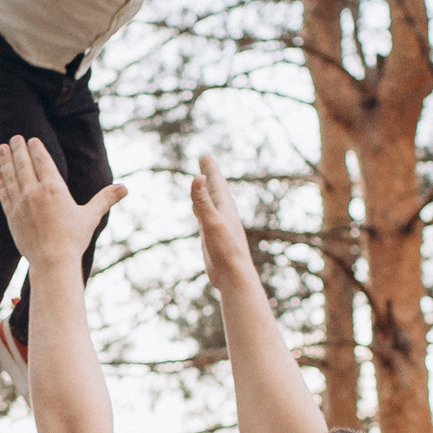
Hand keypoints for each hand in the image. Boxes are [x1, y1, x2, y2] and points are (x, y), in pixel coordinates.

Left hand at [0, 133, 125, 266]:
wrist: (52, 262)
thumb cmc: (73, 239)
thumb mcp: (91, 216)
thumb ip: (105, 199)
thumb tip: (125, 188)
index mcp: (54, 188)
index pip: (43, 161)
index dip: (36, 148)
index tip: (31, 139)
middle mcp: (34, 192)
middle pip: (24, 164)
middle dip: (19, 149)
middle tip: (14, 137)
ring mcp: (20, 204)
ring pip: (10, 176)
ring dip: (5, 160)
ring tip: (1, 147)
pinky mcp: (11, 217)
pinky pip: (3, 194)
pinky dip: (0, 182)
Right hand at [190, 150, 260, 296]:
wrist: (234, 276)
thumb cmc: (225, 250)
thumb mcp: (211, 222)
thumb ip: (203, 201)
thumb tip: (198, 177)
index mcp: (225, 208)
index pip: (216, 183)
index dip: (210, 170)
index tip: (204, 156)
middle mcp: (223, 215)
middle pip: (215, 190)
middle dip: (209, 175)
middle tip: (204, 161)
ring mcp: (218, 226)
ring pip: (210, 203)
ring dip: (205, 191)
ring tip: (201, 182)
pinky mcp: (212, 238)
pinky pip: (205, 218)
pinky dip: (200, 209)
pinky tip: (198, 211)